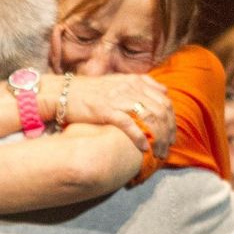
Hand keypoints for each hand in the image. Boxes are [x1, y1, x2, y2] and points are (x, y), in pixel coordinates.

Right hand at [55, 74, 174, 157]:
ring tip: (159, 153)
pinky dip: (140, 137)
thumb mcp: (117, 83)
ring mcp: (118, 98)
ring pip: (149, 118)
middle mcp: (130, 88)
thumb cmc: (89, 91)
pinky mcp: (106, 110)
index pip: (164, 99)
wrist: (62, 93)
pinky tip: (145, 148)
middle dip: (168, 131)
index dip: (171, 119)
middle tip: (168, 147)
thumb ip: (140, 86)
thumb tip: (163, 92)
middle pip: (161, 110)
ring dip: (158, 138)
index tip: (171, 134)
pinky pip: (130, 125)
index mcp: (135, 81)